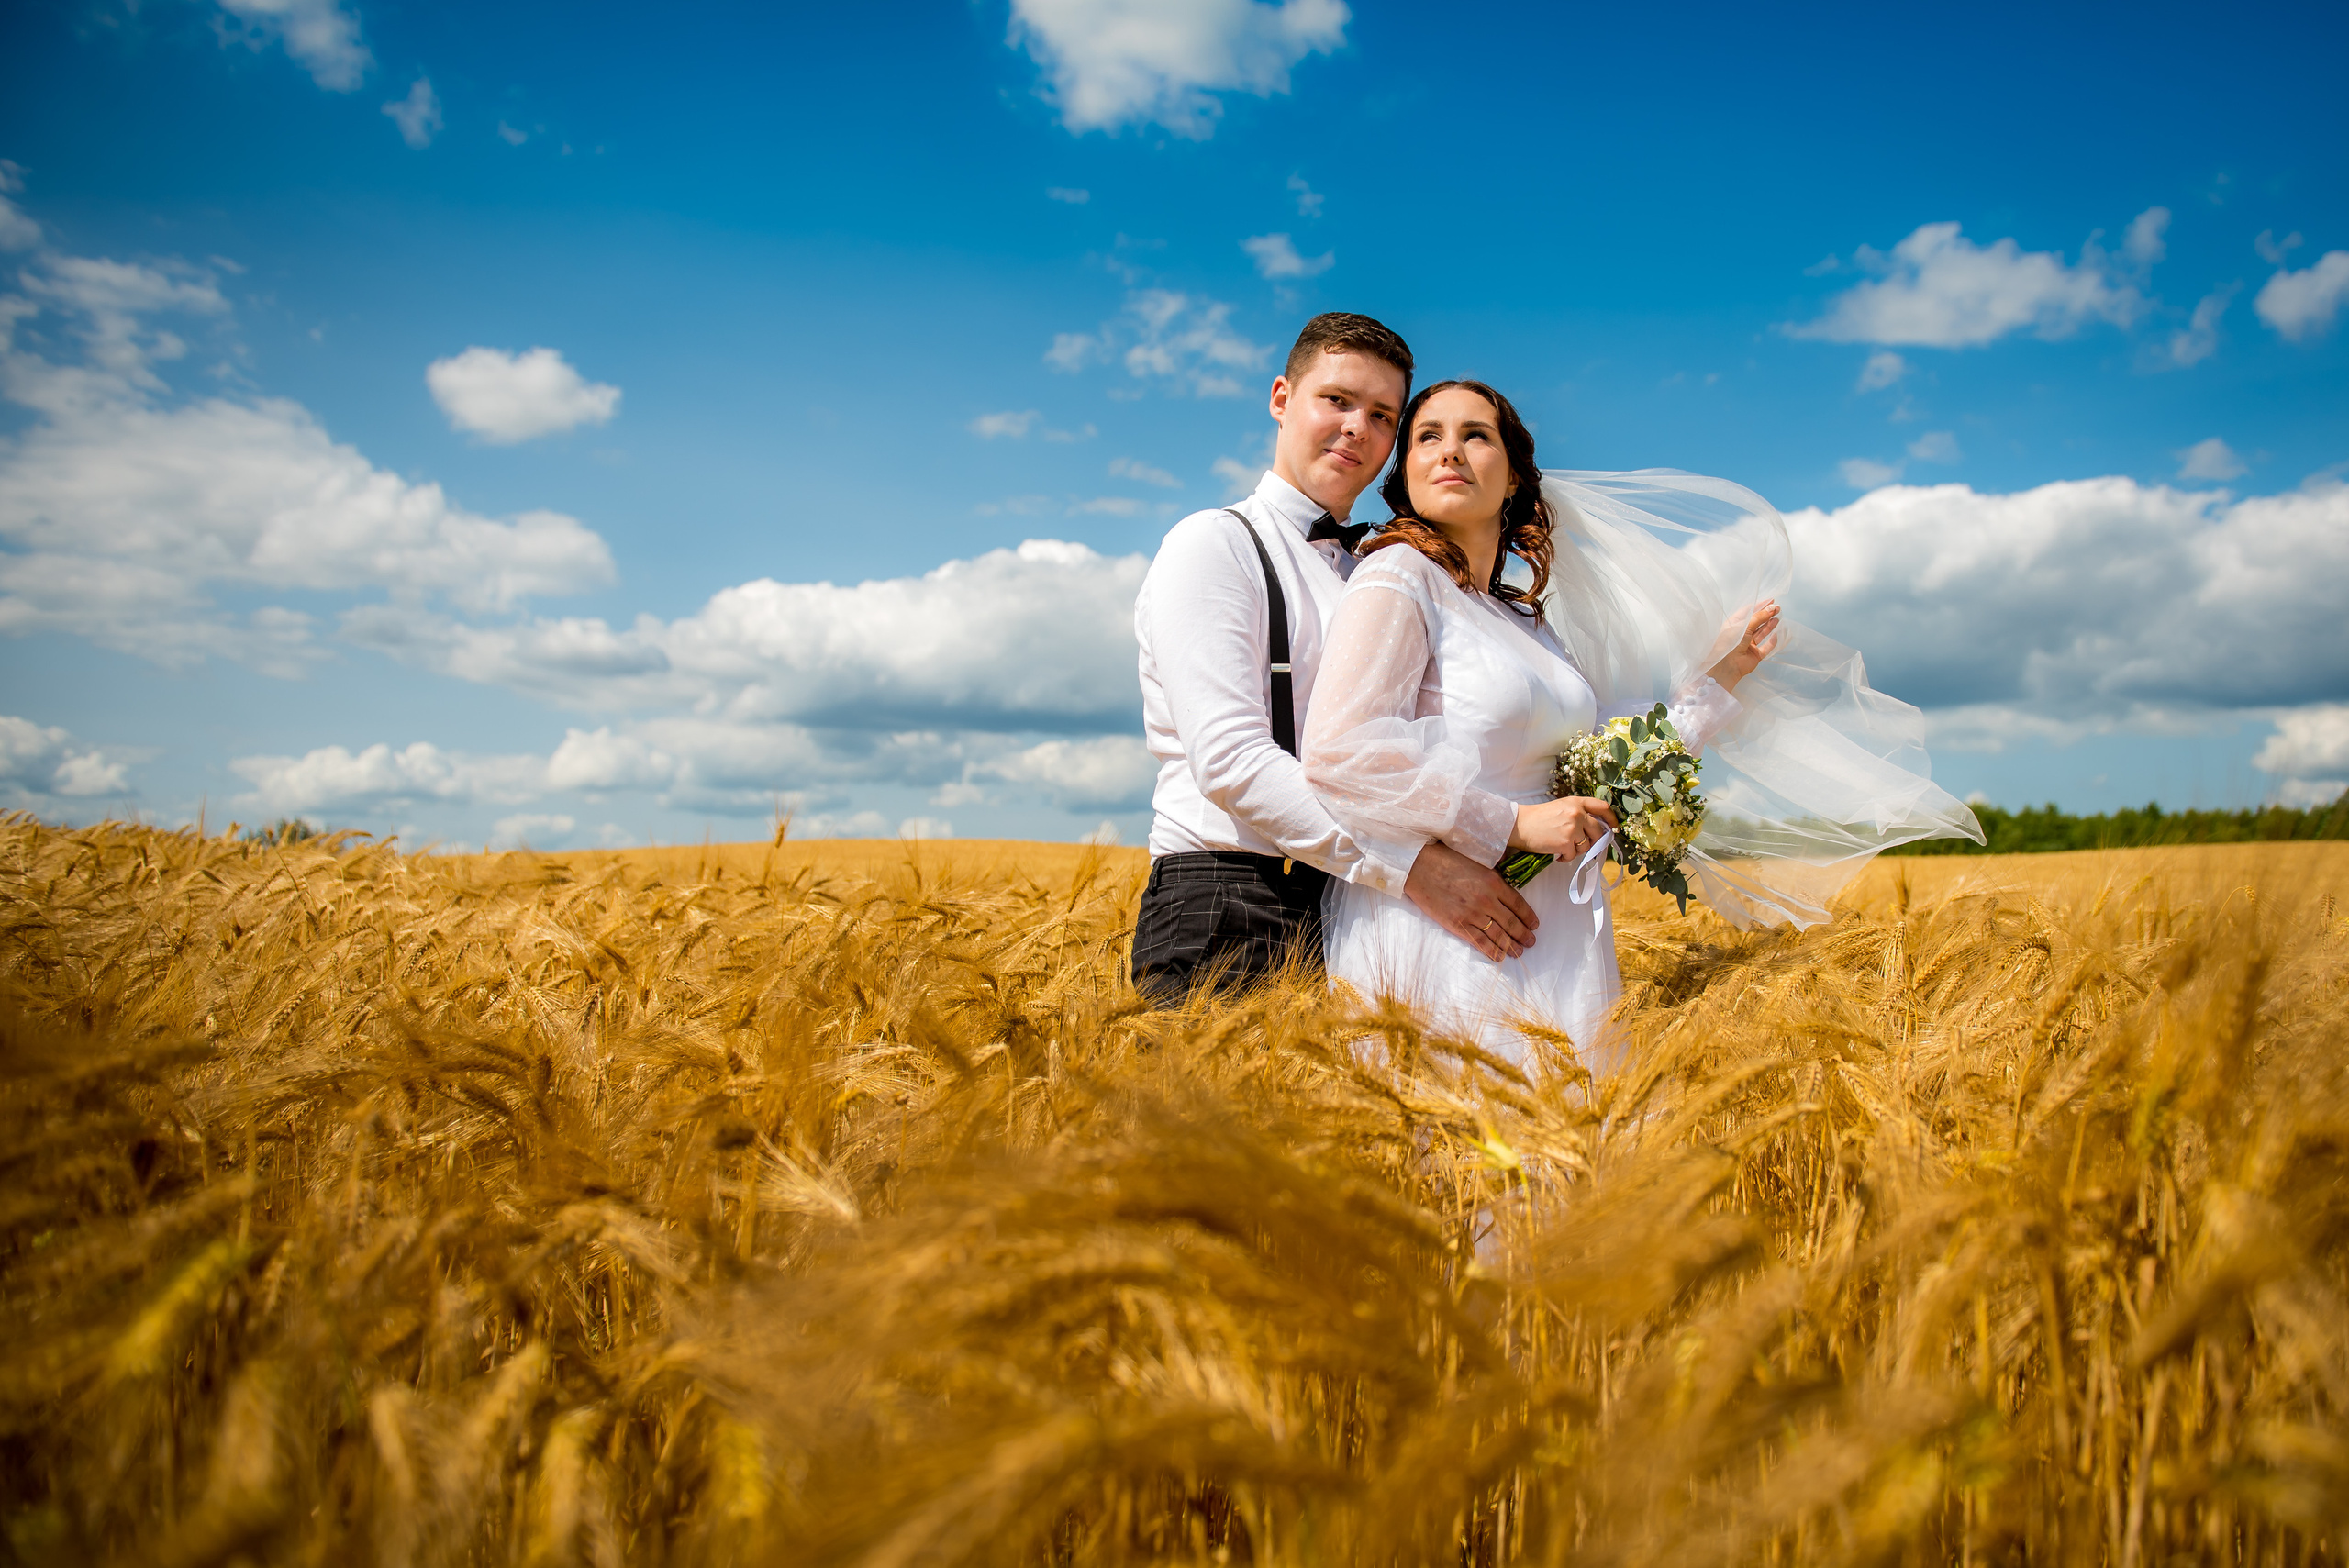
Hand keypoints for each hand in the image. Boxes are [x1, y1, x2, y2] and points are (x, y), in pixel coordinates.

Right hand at [1404, 841, 1537, 961]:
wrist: (1419, 867)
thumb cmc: (1446, 859)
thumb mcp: (1477, 862)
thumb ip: (1493, 876)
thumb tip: (1506, 884)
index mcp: (1494, 882)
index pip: (1519, 905)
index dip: (1529, 917)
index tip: (1534, 925)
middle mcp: (1487, 900)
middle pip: (1512, 923)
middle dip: (1524, 935)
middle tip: (1531, 942)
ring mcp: (1472, 914)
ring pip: (1499, 935)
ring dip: (1512, 946)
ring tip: (1519, 952)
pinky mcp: (1457, 924)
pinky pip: (1480, 942)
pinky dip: (1492, 951)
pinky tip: (1500, 956)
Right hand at [1508, 796, 1617, 858]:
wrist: (1519, 825)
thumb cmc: (1538, 818)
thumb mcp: (1561, 807)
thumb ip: (1579, 813)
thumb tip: (1598, 829)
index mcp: (1576, 802)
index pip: (1602, 808)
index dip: (1612, 819)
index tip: (1614, 828)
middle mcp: (1577, 813)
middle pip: (1599, 831)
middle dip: (1595, 841)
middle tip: (1584, 845)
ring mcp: (1572, 828)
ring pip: (1587, 845)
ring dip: (1577, 850)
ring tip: (1563, 847)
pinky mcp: (1566, 843)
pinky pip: (1574, 855)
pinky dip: (1566, 857)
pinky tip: (1556, 853)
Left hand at [1707, 599, 1781, 692]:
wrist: (1726, 665)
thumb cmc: (1730, 643)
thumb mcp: (1744, 626)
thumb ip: (1759, 617)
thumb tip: (1771, 608)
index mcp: (1734, 625)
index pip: (1748, 612)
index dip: (1759, 606)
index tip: (1770, 601)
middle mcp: (1741, 634)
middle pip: (1757, 622)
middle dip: (1767, 615)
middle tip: (1778, 608)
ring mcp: (1749, 645)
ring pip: (1761, 633)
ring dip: (1769, 626)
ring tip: (1777, 618)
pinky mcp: (1755, 655)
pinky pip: (1766, 648)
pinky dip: (1771, 642)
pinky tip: (1776, 635)